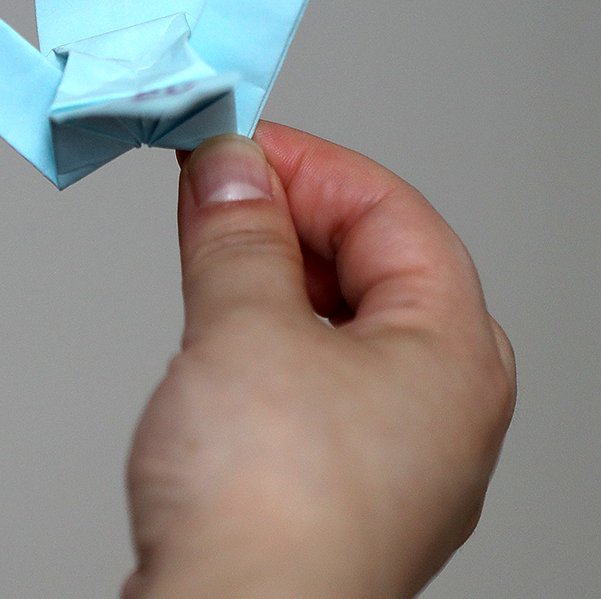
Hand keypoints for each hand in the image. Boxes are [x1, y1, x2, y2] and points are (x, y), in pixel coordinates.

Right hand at [123, 124, 514, 598]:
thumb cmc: (271, 510)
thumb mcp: (244, 329)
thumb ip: (236, 234)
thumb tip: (228, 169)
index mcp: (454, 354)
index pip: (394, 212)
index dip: (308, 164)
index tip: (231, 144)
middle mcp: (440, 406)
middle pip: (373, 267)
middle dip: (286, 218)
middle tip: (208, 190)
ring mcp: (391, 455)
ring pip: (337, 326)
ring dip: (267, 276)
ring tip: (199, 252)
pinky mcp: (333, 490)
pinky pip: (309, 381)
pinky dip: (260, 338)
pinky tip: (210, 337)